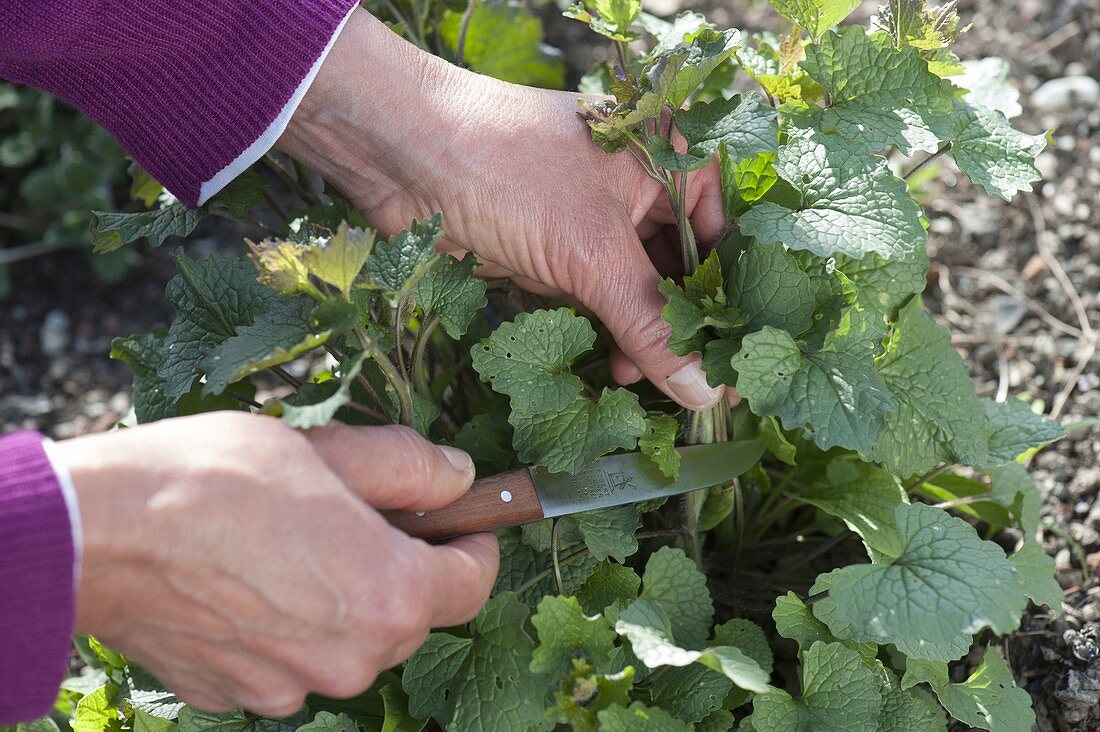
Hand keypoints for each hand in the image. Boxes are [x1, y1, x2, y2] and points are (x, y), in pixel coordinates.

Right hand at [53, 412, 497, 715]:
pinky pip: (286, 660)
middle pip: (407, 614)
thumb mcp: (331, 451)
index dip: (474, 542)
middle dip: (396, 566)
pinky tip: (246, 580)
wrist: (99, 531)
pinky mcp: (238, 695)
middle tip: (354, 514)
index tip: (462, 520)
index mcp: (390, 597)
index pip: (474, 582)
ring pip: (344, 640)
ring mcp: (290, 687)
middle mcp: (350, 659)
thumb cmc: (217, 480)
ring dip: (336, 600)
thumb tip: (458, 477)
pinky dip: (283, 627)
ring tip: (288, 543)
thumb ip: (410, 468)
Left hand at [279, 10, 725, 410]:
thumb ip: (650, 323)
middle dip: (683, 328)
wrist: (400, 156)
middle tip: (694, 389)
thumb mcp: (590, 251)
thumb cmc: (507, 172)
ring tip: (635, 381)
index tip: (741, 359)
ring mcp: (597, 221)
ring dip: (641, 339)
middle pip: (682, 271)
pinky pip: (598, 301)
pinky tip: (610, 369)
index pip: (724, 238)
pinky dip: (604, 333)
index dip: (732, 301)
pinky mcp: (558, 252)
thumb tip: (703, 392)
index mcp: (670, 157)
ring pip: (639, 292)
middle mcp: (642, 187)